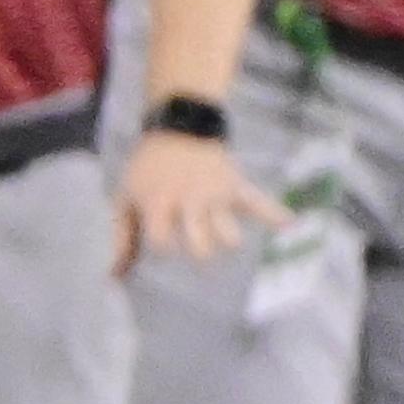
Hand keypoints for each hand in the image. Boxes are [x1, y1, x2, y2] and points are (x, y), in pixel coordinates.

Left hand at [110, 128, 285, 273]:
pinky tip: (289, 225)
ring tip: (224, 240)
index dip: (162, 248)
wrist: (178, 126)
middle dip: (200, 253)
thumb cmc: (148, 168)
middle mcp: (189, 203)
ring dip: (228, 240)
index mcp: (159, 204)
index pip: (161, 242)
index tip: (163, 245)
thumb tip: (114, 276)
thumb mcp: (127, 196)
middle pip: (201, 246)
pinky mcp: (236, 187)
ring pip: (229, 233)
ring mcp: (215, 196)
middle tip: (197, 251)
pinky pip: (258, 202)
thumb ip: (121, 236)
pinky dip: (274, 213)